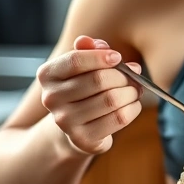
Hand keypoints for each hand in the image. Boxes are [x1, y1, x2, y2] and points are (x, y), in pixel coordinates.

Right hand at [36, 35, 143, 155]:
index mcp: (48, 74)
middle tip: (135, 74)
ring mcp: (65, 121)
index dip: (101, 57)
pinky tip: (132, 104)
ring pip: (111, 99)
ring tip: (135, 89)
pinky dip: (133, 108)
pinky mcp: (83, 139)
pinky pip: (118, 118)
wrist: (74, 125)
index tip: (118, 57)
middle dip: (123, 76)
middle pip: (98, 80)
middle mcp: (51, 98)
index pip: (76, 61)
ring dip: (131, 92)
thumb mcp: (82, 65)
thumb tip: (98, 44)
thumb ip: (90, 50)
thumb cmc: (83, 87)